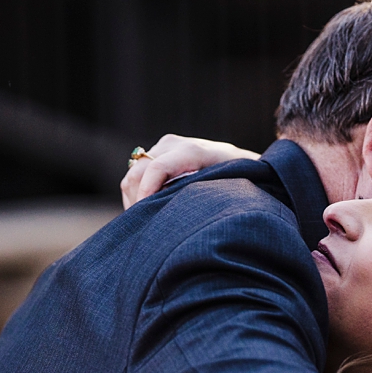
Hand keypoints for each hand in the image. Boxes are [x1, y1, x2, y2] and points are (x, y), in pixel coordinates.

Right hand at [120, 134, 260, 208]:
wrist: (239, 161)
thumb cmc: (237, 180)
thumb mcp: (226, 191)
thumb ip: (201, 198)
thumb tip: (173, 217)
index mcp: (192, 151)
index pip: (156, 169)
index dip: (144, 195)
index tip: (144, 219)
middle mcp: (174, 144)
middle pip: (137, 173)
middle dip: (135, 202)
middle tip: (142, 228)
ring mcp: (163, 146)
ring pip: (132, 175)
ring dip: (133, 199)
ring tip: (145, 222)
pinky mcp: (157, 152)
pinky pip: (136, 174)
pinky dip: (137, 194)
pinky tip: (147, 211)